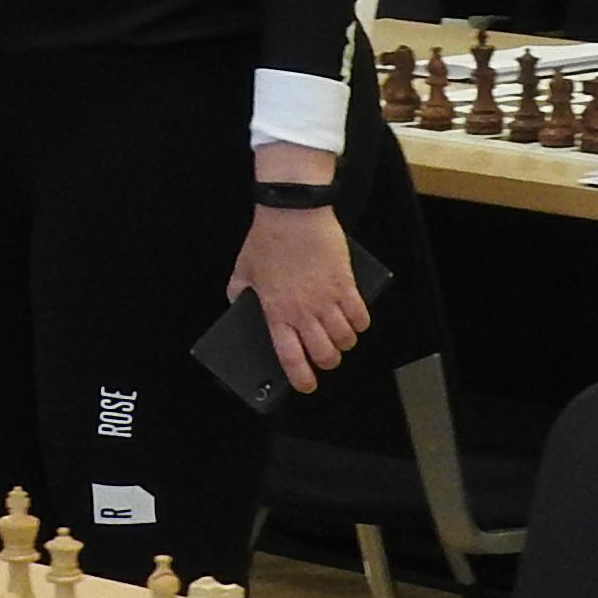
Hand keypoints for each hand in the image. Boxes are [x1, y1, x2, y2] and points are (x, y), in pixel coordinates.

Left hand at [231, 197, 368, 395]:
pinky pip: (361, 315)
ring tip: (341, 337)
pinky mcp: (346, 284)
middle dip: (328, 361)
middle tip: (326, 357)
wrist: (293, 212)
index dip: (301, 378)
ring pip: (346, 339)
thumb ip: (237, 293)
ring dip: (345, 343)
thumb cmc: (266, 239)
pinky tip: (356, 320)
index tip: (306, 385)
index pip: (291, 357)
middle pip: (325, 354)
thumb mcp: (242, 270)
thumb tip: (237, 306)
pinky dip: (361, 323)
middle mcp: (304, 311)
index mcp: (277, 312)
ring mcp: (327, 299)